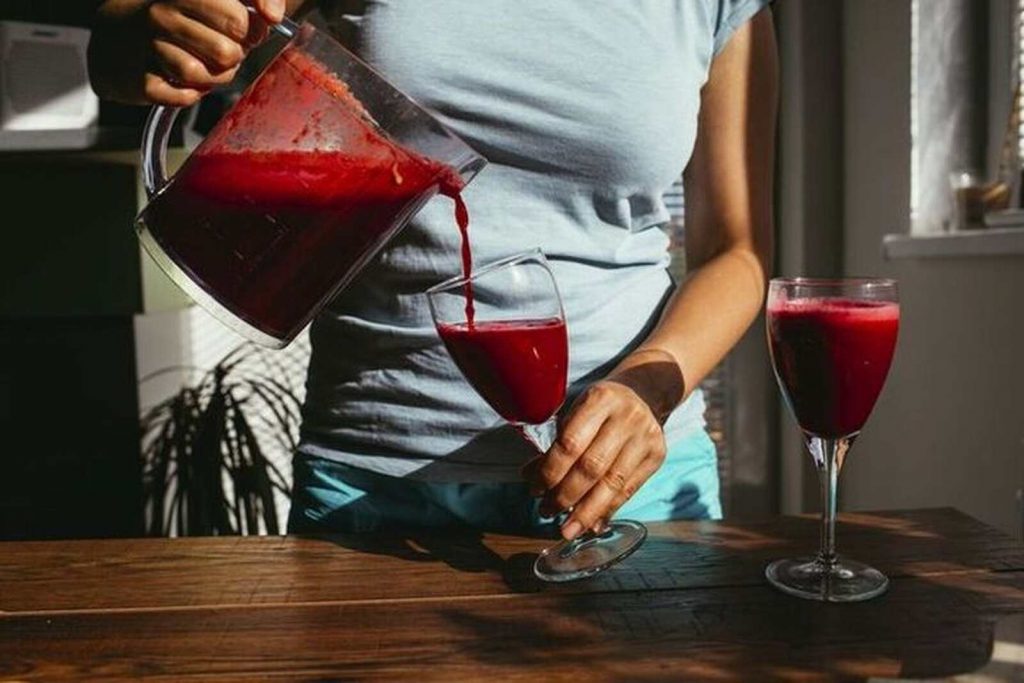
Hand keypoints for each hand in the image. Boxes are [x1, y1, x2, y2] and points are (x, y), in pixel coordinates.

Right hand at [89, 0, 284, 105]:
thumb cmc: (177, 16)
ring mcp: (147, 46)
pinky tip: (183, 80)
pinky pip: (184, 98)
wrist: (115, 36)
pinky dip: (191, 95)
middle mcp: (162, 14)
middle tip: (221, 51)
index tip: (242, 30)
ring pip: (206, 77)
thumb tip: (275, 16)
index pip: (238, 19)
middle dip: (233, 57)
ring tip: (204, 66)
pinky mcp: (140, 79)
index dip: (250, 32)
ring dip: (213, 78)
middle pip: (227, 53)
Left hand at [522, 350, 683, 539]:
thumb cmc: (599, 406)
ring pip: (612, 484)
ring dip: (586, 512)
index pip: (570, 443)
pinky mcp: (657, 455)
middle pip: (592, 467)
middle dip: (565, 496)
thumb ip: (557, 442)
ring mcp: (646, 437)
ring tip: (567, 529)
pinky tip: (591, 524)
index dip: (549, 471)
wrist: (643, 394)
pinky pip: (629, 490)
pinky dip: (607, 510)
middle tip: (546, 511)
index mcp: (600, 399)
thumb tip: (532, 478)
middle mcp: (627, 417)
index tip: (534, 488)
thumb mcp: (576, 410)